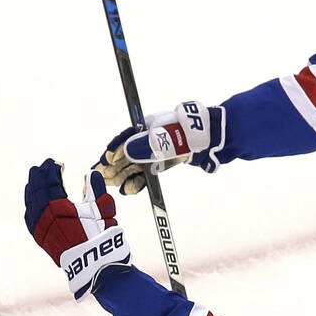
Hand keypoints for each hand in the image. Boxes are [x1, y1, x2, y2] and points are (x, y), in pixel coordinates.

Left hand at [24, 159, 129, 298]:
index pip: (50, 182)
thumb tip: (91, 174)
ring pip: (31, 202)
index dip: (52, 170)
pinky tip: (33, 199)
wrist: (93, 264)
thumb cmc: (101, 236)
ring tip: (35, 178)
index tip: (56, 163)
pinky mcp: (40, 237)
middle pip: (37, 190)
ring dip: (32, 188)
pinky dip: (30, 204)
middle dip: (39, 176)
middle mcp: (45, 216)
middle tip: (43, 166)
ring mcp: (40, 228)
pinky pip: (30, 216)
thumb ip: (96, 189)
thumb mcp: (103, 210)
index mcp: (59, 206)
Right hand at [93, 101, 224, 195]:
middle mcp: (149, 138)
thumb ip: (146, 146)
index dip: (114, 150)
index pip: (125, 139)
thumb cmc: (191, 134)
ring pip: (134, 164)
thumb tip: (123, 153)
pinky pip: (146, 172)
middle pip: (127, 153)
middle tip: (101, 177)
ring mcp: (156, 150)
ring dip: (122, 174)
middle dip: (114, 165)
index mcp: (147, 127)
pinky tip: (129, 188)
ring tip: (110, 183)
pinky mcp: (164, 161)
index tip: (104, 161)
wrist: (214, 140)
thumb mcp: (168, 138)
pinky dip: (137, 180)